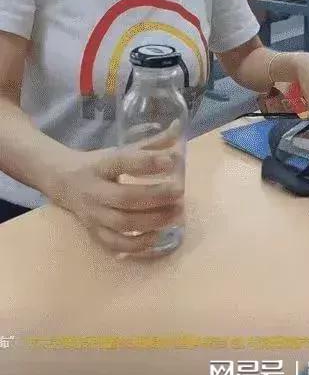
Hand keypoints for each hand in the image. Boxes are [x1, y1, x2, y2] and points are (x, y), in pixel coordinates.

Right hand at [46, 124, 182, 254]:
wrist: (62, 182)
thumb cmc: (97, 164)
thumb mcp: (117, 150)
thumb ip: (148, 144)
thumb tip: (178, 129)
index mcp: (99, 165)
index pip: (121, 162)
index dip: (146, 162)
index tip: (170, 161)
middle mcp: (93, 191)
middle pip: (124, 197)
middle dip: (155, 197)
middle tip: (180, 192)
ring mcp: (93, 215)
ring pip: (122, 223)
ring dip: (153, 221)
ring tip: (176, 213)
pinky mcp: (94, 233)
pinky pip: (116, 244)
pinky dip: (138, 245)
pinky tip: (159, 236)